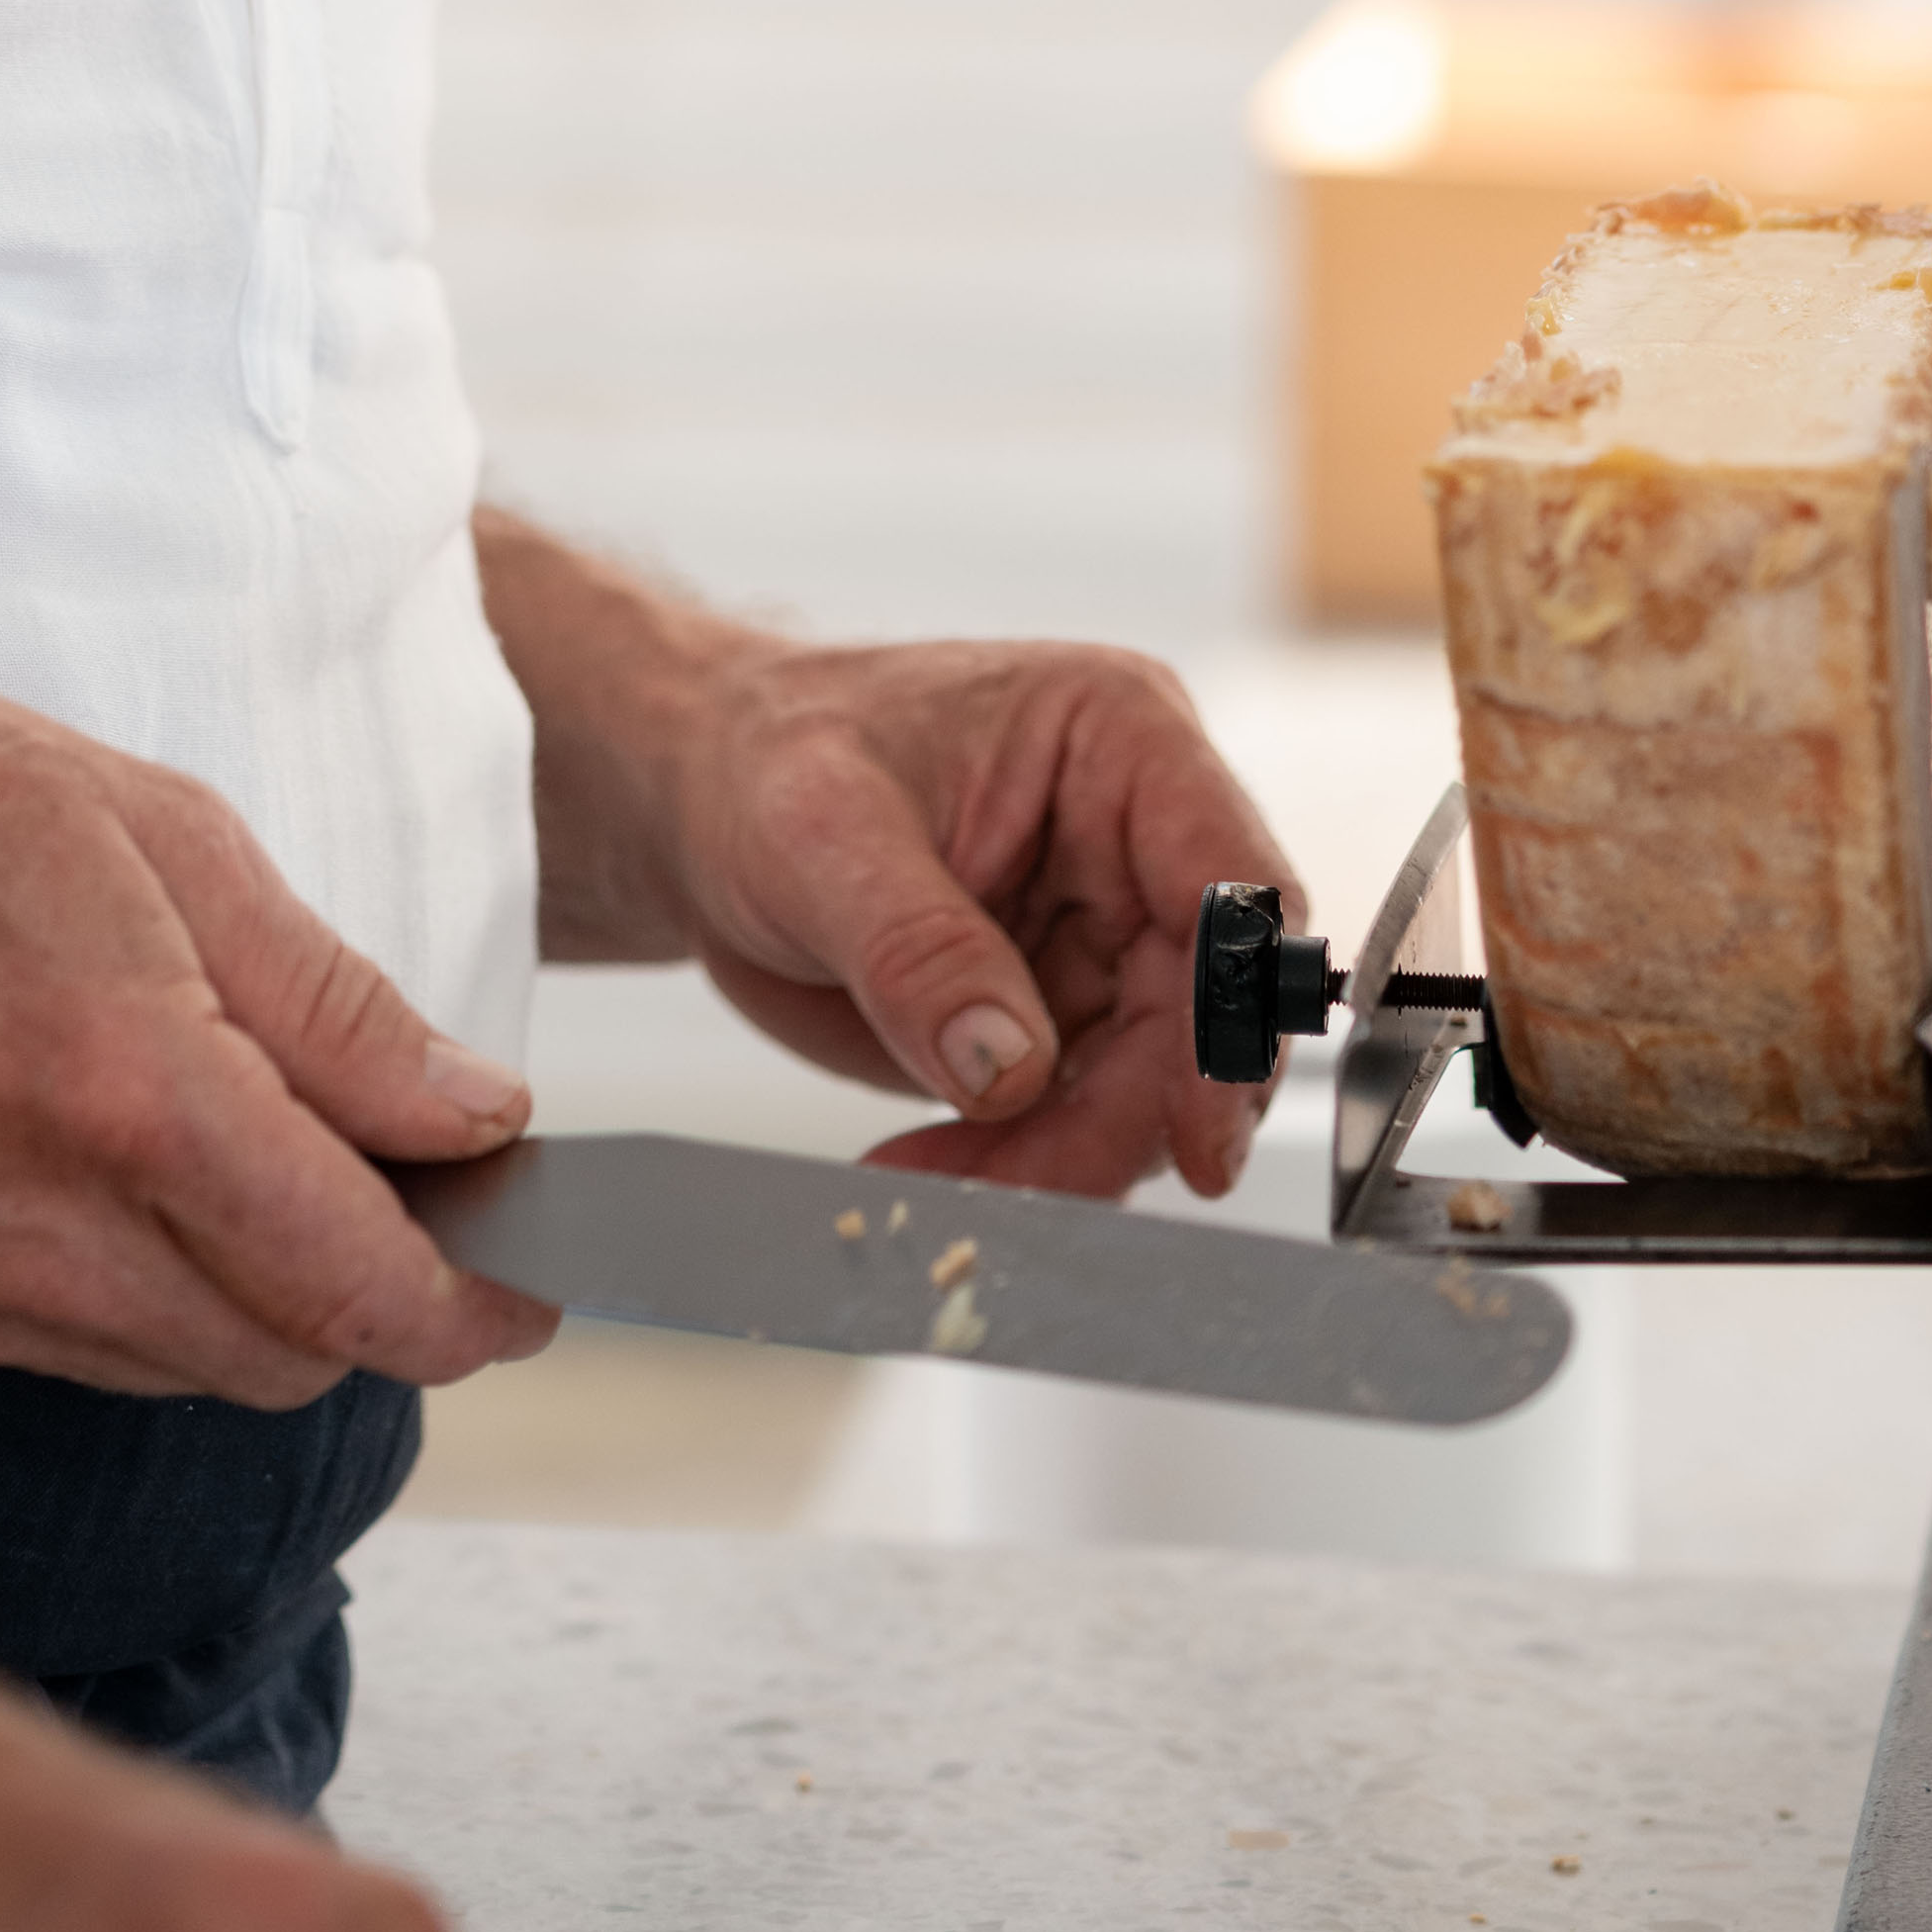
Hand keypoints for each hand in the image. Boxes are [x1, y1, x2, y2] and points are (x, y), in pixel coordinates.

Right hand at [0, 680, 555, 1406]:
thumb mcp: (159, 831)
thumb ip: (332, 999)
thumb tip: (473, 1114)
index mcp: (135, 1096)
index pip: (367, 1282)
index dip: (478, 1300)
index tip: (530, 1274)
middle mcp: (51, 1236)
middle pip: (298, 1353)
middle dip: (378, 1291)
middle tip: (401, 1183)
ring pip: (197, 1370)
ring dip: (261, 1297)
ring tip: (243, 1152)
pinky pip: (84, 1356)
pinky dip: (141, 1296)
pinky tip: (104, 1172)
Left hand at [643, 626, 1289, 1195]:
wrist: (696, 805)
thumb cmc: (759, 758)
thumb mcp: (818, 831)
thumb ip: (917, 946)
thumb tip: (1009, 1067)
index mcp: (1122, 738)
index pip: (1234, 886)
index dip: (1235, 1016)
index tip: (1197, 1134)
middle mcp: (1139, 839)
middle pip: (1201, 1019)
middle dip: (1119, 1124)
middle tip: (1016, 1193)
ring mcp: (1107, 935)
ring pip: (1150, 1090)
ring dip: (1059, 1159)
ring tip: (933, 1181)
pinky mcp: (1062, 1015)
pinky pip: (1080, 1117)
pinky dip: (1017, 1164)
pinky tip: (930, 1171)